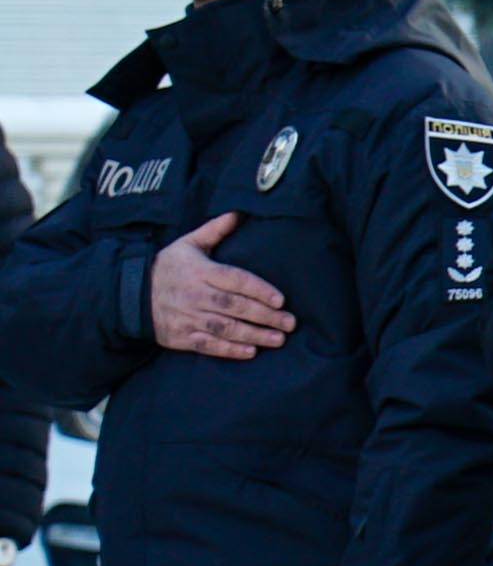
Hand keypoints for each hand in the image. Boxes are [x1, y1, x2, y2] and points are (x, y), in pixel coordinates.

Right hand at [151, 213, 293, 358]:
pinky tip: (250, 352)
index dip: (259, 290)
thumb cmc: (168, 267)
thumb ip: (214, 230)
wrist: (130, 294)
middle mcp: (195, 295)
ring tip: (278, 339)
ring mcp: (187, 317)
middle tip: (290, 323)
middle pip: (234, 306)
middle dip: (265, 316)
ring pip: (225, 328)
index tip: (281, 299)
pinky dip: (229, 350)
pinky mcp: (180, 336)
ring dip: (254, 335)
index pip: (235, 280)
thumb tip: (238, 213)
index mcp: (200, 271)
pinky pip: (207, 345)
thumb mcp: (188, 244)